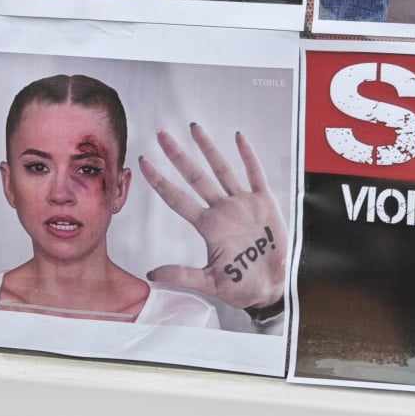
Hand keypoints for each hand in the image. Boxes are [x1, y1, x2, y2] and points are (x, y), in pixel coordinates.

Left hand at [140, 124, 288, 314]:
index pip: (177, 198)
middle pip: (195, 176)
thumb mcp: (209, 282)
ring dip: (208, 149)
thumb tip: (151, 274)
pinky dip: (248, 156)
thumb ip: (182, 275)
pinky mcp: (264, 203)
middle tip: (161, 134)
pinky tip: (238, 138)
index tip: (143, 163)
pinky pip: (255, 174)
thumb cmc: (241, 286)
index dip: (160, 181)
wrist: (271, 287)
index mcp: (208, 226)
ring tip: (194, 128)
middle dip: (177, 155)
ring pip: (221, 169)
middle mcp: (222, 210)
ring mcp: (243, 204)